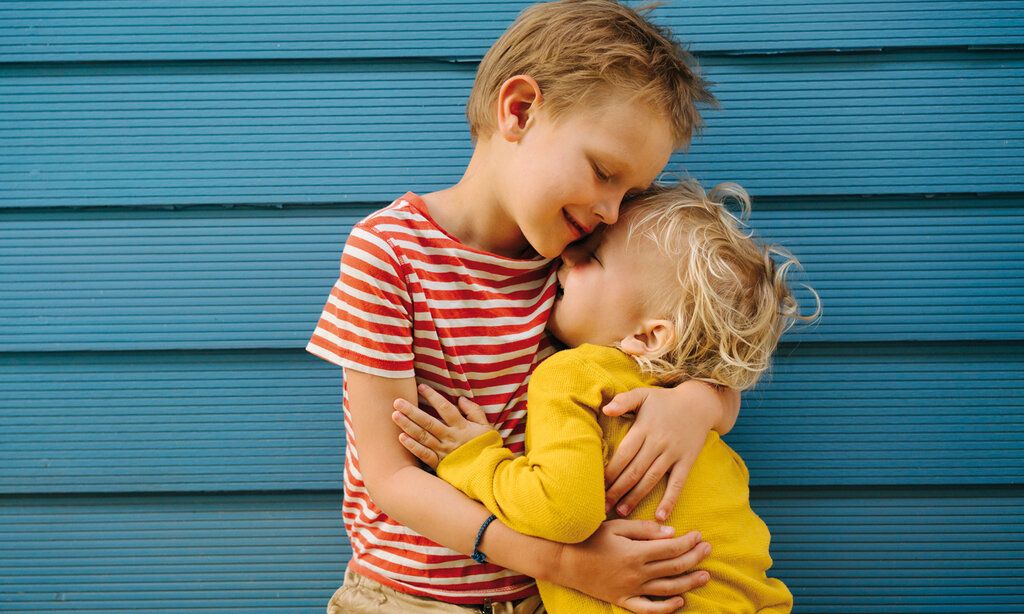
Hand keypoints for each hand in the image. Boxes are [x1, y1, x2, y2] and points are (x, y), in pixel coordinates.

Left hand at [392, 384, 493, 468]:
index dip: (433, 397)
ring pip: (423, 436)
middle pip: (428, 422)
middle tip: (397, 401)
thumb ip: (474, 411)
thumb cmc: (488, 449)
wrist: (489, 474)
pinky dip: (412, 446)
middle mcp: (450, 438)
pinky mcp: (440, 465)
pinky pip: (424, 454)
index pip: (445, 408)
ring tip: (394, 415)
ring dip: (408, 425)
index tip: (421, 387)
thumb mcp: (486, 427)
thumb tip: (461, 399)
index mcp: (462, 427)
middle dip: (412, 411)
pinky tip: (401, 437)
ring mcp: (444, 451)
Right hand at [554, 519, 711, 612]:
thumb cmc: (588, 538)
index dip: (688, 542)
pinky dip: (666, 608)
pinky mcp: (623, 600)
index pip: (671, 548)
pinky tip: (680, 601)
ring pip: (667, 589)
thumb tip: (671, 532)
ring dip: (689, 583)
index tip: (698, 535)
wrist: (564, 561)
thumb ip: (644, 529)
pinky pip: (648, 609)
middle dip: (694, 558)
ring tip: (704, 576)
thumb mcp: (615, 526)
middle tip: (707, 549)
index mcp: (635, 552)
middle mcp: (636, 573)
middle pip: (674, 567)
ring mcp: (630, 590)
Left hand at [603, 382, 724, 520]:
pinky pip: (677, 484)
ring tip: (621, 512)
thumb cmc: (665, 400)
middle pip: (634, 470)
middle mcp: (658, 443)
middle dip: (617, 490)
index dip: (609, 472)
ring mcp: (673, 453)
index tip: (596, 485)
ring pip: (651, 479)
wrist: (699, 403)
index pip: (623, 454)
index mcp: (644, 428)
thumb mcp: (643, 394)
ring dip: (636, 497)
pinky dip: (669, 501)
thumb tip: (605, 409)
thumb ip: (623, 400)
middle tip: (602, 506)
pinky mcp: (687, 461)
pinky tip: (660, 517)